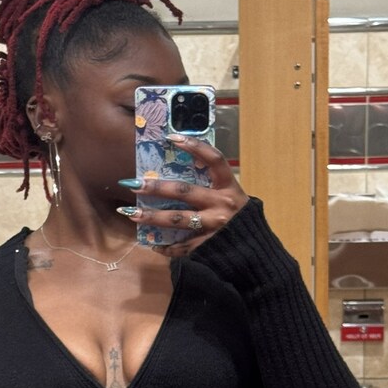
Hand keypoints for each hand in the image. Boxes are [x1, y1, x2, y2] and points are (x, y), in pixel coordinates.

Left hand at [118, 134, 248, 256]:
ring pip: (178, 219)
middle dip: (156, 187)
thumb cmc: (239, 218)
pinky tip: (153, 244)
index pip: (213, 159)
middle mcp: (222, 204)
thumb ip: (212, 184)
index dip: (194, 146)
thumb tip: (183, 167)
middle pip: (184, 191)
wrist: (256, 249)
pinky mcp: (208, 246)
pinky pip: (183, 246)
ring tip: (132, 213)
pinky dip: (166, 247)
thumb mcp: (231, 195)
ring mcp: (214, 226)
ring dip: (152, 217)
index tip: (171, 137)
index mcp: (229, 186)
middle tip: (134, 184)